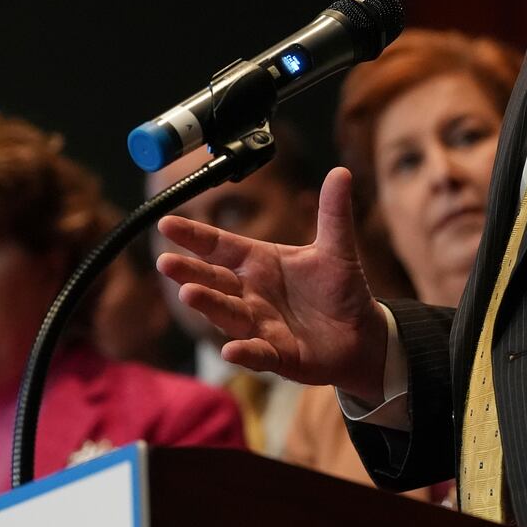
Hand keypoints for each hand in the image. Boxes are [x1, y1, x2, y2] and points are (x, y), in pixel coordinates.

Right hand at [157, 166, 389, 402]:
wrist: (361, 334)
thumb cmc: (339, 289)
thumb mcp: (338, 248)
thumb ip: (334, 213)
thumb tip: (341, 171)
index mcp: (260, 263)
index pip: (221, 246)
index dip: (194, 236)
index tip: (165, 223)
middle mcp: (252, 294)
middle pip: (215, 280)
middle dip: (190, 272)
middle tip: (166, 262)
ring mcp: (260, 326)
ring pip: (229, 314)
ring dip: (209, 305)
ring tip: (189, 294)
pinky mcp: (277, 355)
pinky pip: (257, 353)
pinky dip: (244, 352)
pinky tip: (231, 350)